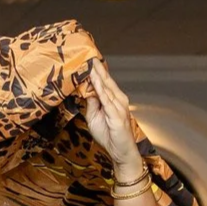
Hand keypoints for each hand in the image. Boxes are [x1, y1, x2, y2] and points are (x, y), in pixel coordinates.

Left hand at [79, 60, 140, 177]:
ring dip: (98, 75)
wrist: (120, 152)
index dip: (96, 71)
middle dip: (97, 68)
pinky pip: (107, 100)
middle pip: (106, 80)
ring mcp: (119, 106)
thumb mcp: (94, 117)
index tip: (87, 59)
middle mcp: (118, 99)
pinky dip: (101, 89)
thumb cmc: (109, 135)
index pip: (103, 82)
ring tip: (90, 63)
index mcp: (113, 99)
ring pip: (106, 87)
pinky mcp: (117, 115)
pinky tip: (95, 80)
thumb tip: (86, 90)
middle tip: (88, 54)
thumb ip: (92, 103)